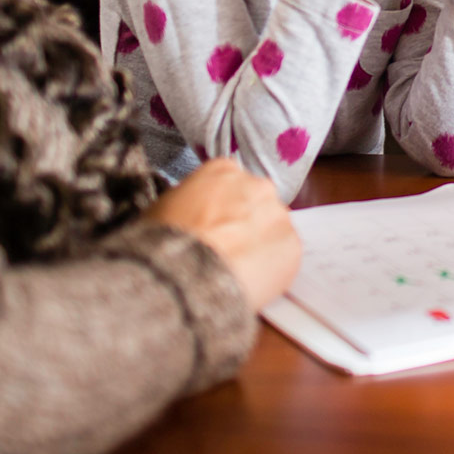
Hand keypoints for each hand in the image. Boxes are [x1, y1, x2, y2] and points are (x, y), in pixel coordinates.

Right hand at [146, 158, 302, 310]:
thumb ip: (187, 204)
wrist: (183, 274)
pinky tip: (249, 283)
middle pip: (256, 205)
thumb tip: (189, 216)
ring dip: (260, 248)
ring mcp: (278, 214)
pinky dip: (272, 272)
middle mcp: (256, 185)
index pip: (229, 185)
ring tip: (235, 272)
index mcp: (222, 170)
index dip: (221, 210)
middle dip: (245, 226)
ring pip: (273, 231)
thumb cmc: (163, 243)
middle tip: (226, 251)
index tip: (214, 227)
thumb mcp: (161, 210)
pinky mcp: (292, 246)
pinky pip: (285, 259)